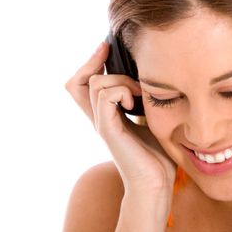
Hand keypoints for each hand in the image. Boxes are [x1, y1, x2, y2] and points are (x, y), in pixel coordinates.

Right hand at [65, 42, 176, 197]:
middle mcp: (99, 118)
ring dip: (120, 80)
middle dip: (94, 63)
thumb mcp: (148, 119)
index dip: (89, 62)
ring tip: (137, 93)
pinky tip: (135, 103)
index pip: (82, 84)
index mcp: (106, 115)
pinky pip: (105, 96)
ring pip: (95, 83)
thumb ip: (141, 101)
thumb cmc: (155, 155)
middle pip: (75, 82)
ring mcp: (102, 123)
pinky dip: (122, 91)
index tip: (106, 47)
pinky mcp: (109, 130)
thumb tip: (149, 77)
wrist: (155, 184)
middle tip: (112, 60)